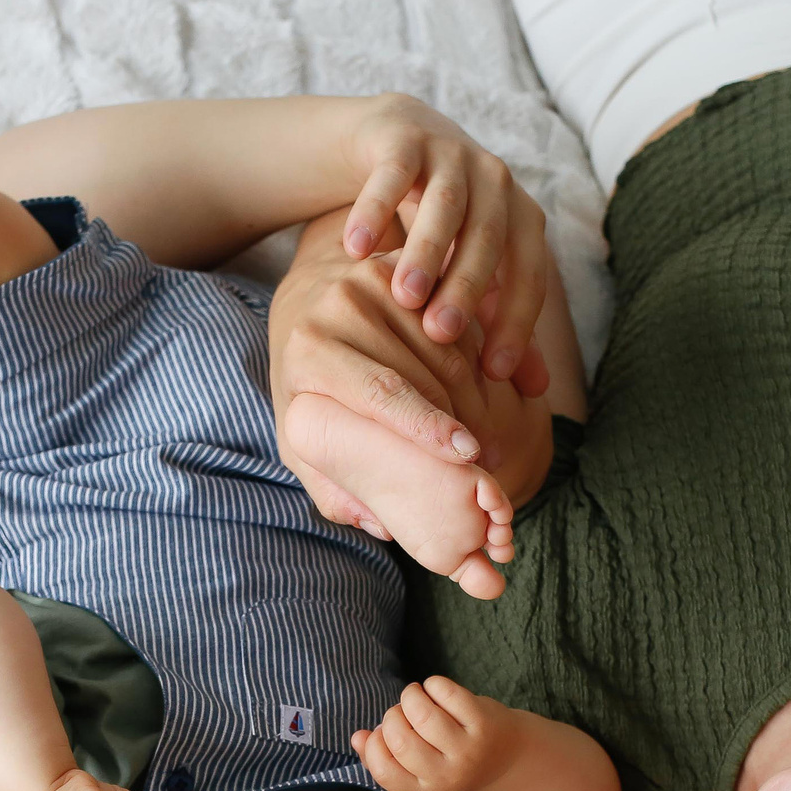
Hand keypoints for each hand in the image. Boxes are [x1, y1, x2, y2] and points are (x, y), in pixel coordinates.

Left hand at [271, 214, 554, 533]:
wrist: (302, 310)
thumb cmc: (307, 390)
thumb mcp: (302, 440)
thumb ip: (332, 485)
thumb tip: (380, 525)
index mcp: (308, 350)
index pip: (379, 391)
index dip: (426, 425)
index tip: (466, 454)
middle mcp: (339, 305)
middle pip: (423, 367)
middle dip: (462, 416)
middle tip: (488, 458)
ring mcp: (373, 278)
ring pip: (447, 341)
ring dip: (475, 390)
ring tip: (488, 432)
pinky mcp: (402, 265)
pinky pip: (453, 316)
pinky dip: (476, 355)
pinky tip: (484, 390)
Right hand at [337, 96, 554, 384]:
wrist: (397, 143)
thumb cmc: (442, 227)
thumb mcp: (472, 271)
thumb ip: (501, 322)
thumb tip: (537, 391)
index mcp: (521, 218)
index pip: (530, 275)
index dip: (518, 323)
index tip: (494, 372)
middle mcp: (495, 182)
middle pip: (488, 238)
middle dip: (467, 287)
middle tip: (440, 334)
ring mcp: (451, 154)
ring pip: (446, 204)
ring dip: (427, 250)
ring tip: (401, 296)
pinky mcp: (404, 137)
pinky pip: (391, 174)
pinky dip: (374, 209)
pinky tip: (355, 250)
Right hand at [351, 677, 521, 790]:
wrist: (507, 755)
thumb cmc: (452, 756)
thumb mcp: (422, 768)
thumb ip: (385, 757)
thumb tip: (358, 737)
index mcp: (428, 789)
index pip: (385, 772)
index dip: (374, 746)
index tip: (382, 733)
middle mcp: (448, 774)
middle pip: (399, 739)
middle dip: (392, 716)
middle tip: (402, 711)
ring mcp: (467, 749)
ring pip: (420, 713)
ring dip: (410, 696)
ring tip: (415, 695)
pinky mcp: (482, 722)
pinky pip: (444, 692)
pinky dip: (433, 684)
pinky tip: (436, 689)